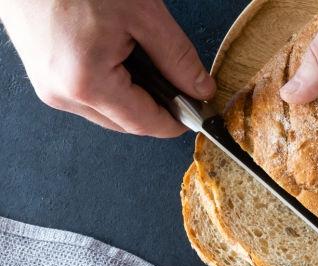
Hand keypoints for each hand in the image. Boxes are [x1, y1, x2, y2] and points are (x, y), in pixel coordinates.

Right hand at [0, 0, 214, 135]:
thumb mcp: (143, 15)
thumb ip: (177, 59)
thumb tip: (200, 90)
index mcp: (87, 83)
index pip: (144, 123)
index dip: (176, 122)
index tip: (198, 113)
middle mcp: (62, 93)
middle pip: (125, 123)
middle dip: (155, 108)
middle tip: (179, 84)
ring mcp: (48, 85)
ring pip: (106, 112)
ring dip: (131, 96)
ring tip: (144, 61)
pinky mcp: (42, 74)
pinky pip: (87, 95)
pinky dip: (110, 84)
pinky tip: (119, 57)